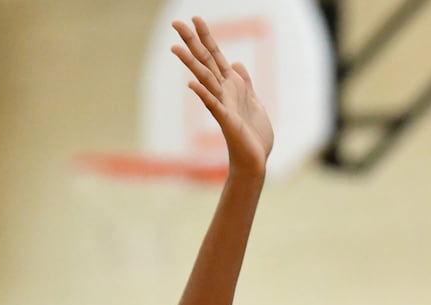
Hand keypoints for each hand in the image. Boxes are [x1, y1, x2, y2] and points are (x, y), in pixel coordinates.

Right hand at [171, 17, 273, 176]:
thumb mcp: (254, 103)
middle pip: (205, 62)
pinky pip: (214, 106)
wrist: (256, 161)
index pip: (216, 56)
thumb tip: (236, 64)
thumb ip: (245, 83)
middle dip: (192, 42)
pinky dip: (204, 95)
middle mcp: (223, 93)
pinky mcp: (227, 122)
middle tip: (175, 23)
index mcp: (231, 87)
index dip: (207, 37)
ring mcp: (223, 106)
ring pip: (205, 80)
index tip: (195, 18)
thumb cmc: (253, 136)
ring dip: (191, 63)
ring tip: (175, 48)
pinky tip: (191, 84)